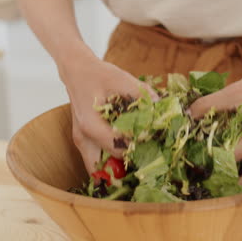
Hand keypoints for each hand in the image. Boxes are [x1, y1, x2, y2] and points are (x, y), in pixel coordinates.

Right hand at [61, 55, 157, 174]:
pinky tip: (129, 153)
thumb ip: (144, 95)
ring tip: (139, 160)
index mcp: (92, 126)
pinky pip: (97, 161)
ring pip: (98, 170)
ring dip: (117, 169)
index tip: (156, 144)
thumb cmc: (98, 74)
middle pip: (105, 170)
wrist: (77, 70)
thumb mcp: (123, 80)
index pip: (119, 150)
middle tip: (148, 161)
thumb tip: (164, 108)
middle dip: (127, 170)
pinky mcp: (85, 142)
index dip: (139, 149)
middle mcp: (83, 140)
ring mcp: (82, 143)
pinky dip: (111, 162)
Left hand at [189, 59, 241, 185]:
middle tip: (196, 160)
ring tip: (207, 154)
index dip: (205, 156)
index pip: (226, 160)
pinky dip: (237, 159)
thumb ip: (208, 105)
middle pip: (237, 177)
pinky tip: (223, 146)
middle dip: (216, 171)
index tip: (188, 150)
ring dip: (227, 167)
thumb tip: (186, 115)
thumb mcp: (234, 92)